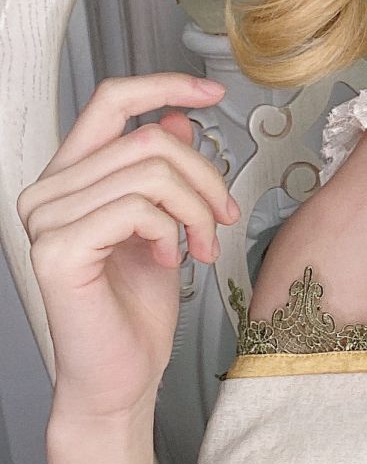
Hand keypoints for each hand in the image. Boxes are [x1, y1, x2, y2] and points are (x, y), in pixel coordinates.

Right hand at [18, 74, 238, 423]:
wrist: (120, 378)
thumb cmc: (137, 312)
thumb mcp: (164, 226)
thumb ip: (161, 173)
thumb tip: (177, 118)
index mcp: (70, 178)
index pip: (111, 101)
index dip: (164, 85)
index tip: (212, 93)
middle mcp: (48, 191)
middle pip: (148, 139)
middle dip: (205, 178)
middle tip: (224, 220)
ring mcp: (46, 219)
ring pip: (152, 172)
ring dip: (196, 210)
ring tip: (202, 247)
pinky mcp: (58, 249)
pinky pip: (139, 209)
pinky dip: (172, 231)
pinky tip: (170, 261)